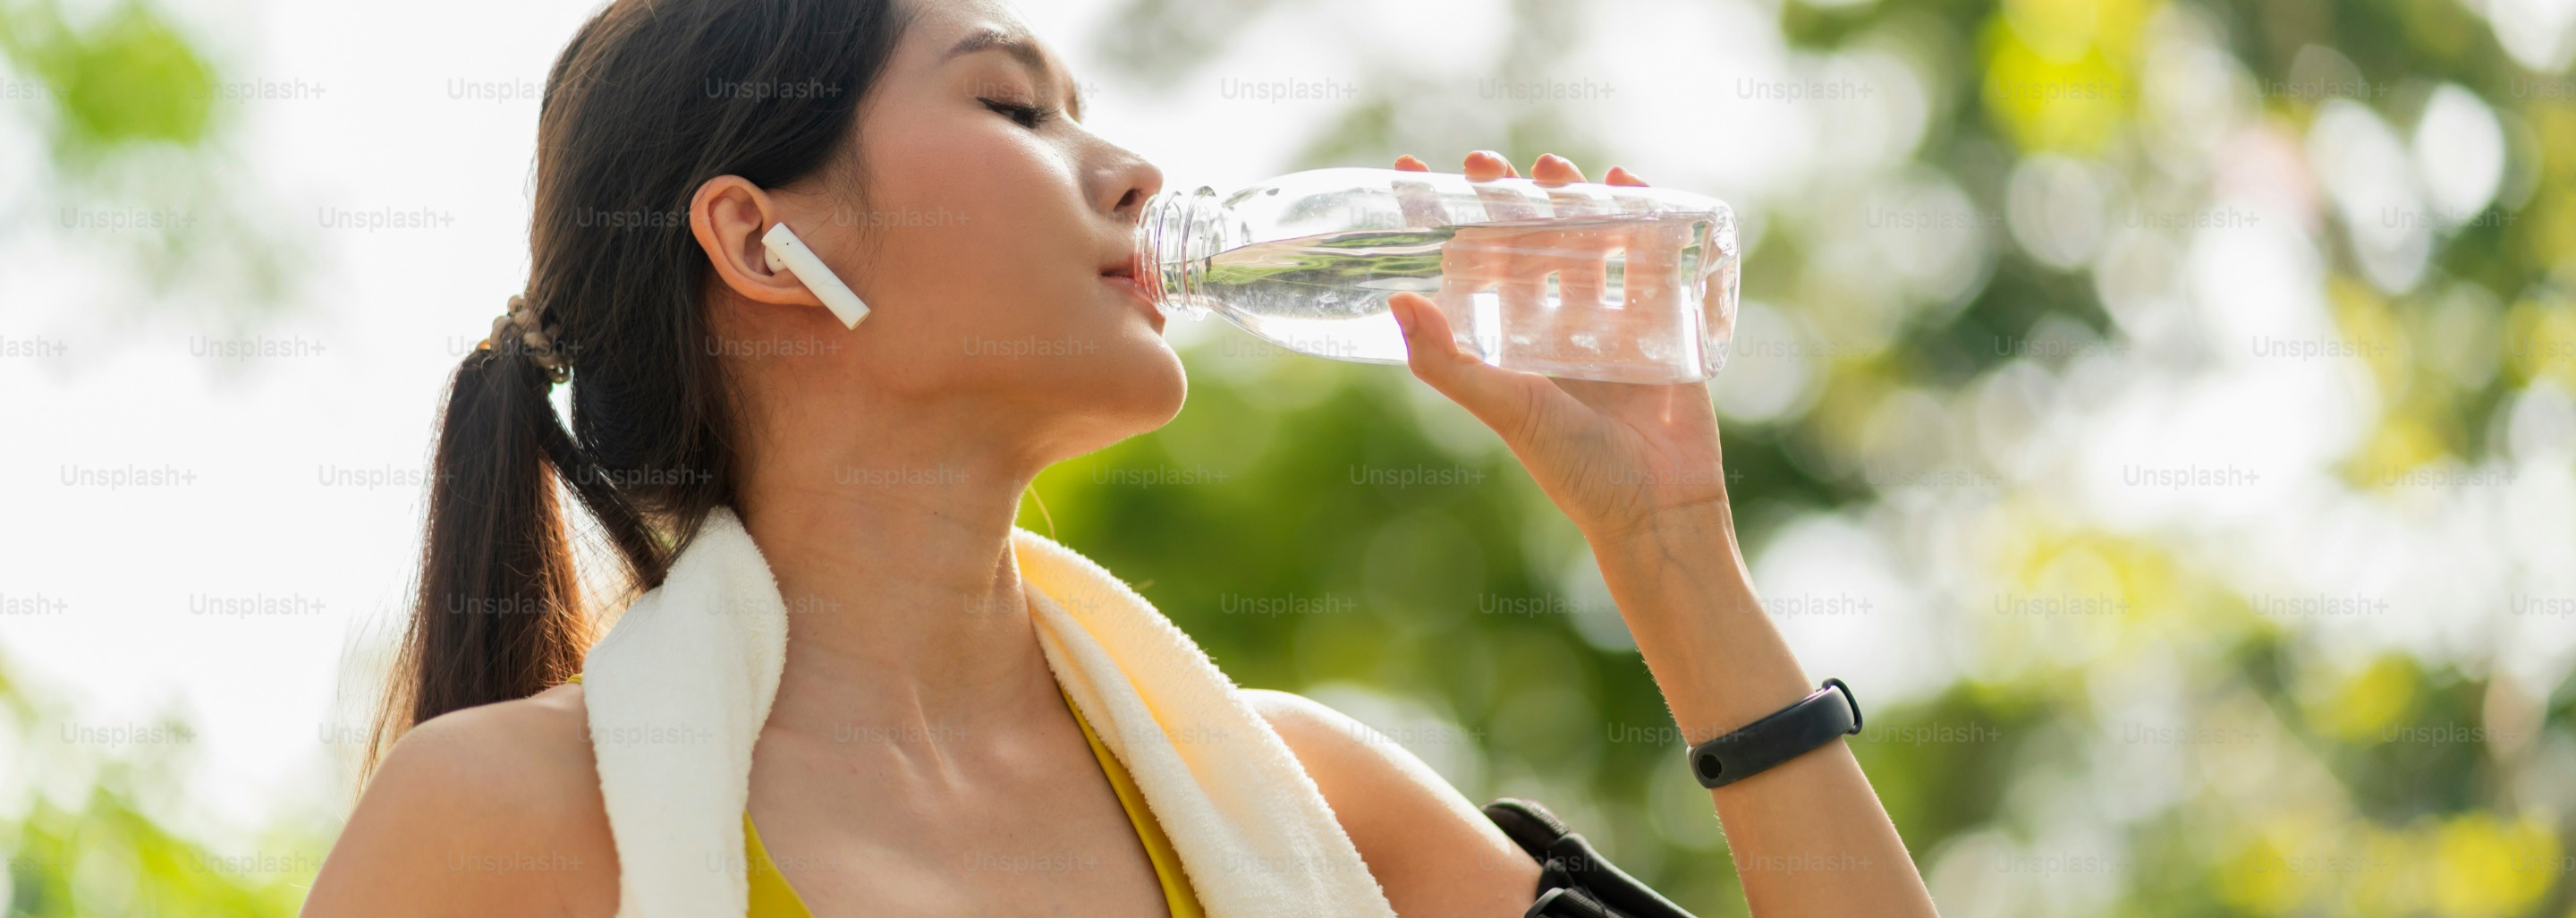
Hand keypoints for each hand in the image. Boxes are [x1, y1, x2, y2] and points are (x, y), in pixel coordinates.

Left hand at [1386, 151, 1728, 541]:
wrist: (1657, 508)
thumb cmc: (1575, 467)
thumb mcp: (1504, 407)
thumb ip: (1447, 361)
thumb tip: (1395, 300)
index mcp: (1513, 346)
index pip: (1472, 269)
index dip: (1445, 224)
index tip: (1414, 175)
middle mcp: (1557, 330)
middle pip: (1530, 246)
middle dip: (1510, 201)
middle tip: (1488, 162)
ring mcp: (1611, 324)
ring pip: (1588, 244)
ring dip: (1572, 201)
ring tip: (1555, 165)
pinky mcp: (1664, 327)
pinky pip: (1653, 261)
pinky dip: (1644, 218)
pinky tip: (1628, 183)